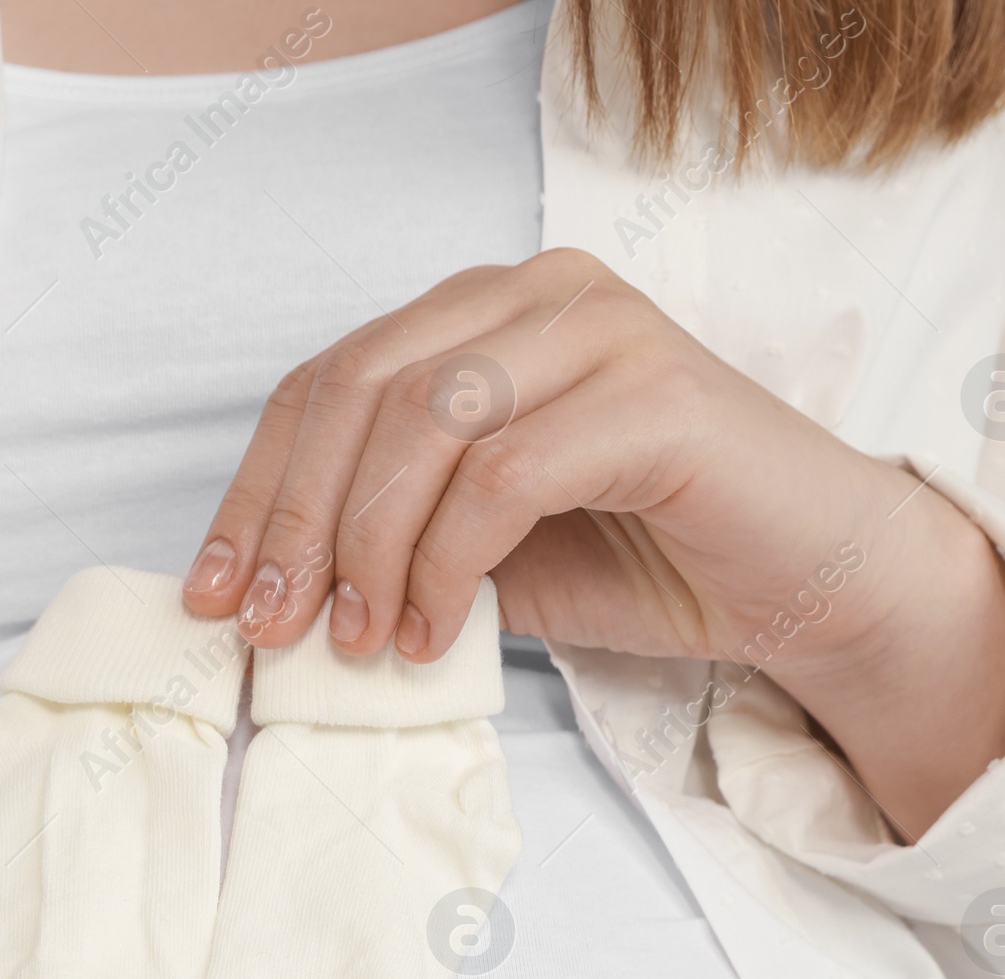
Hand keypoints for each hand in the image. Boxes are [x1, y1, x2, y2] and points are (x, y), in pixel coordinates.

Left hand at [183, 249, 1004, 839]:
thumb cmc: (643, 562)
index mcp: (481, 315)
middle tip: (272, 631)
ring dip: (368, 547)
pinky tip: (433, 634)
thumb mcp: (479, 555)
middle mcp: (534, 296)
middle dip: (295, 524)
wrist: (802, 584)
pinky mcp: (654, 394)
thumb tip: (271, 598)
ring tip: (358, 644)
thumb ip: (392, 542)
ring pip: (424, 420)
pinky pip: (507, 473)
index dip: (255, 491)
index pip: (327, 383)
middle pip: (358, 390)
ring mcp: (598, 331)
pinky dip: (448, 564)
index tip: (214, 595)